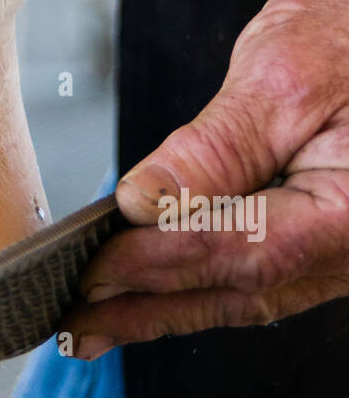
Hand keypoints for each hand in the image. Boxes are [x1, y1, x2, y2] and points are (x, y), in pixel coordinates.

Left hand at [62, 0, 348, 359]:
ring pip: (251, 292)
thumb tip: (143, 203)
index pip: (240, 251)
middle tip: (76, 323)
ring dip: (171, 306)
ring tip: (98, 322)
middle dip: (151, 308)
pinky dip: (207, 280)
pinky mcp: (333, 236)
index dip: (158, 262)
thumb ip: (214, 149)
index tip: (93, 268)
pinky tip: (159, 289)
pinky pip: (267, 273)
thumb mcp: (283, 74)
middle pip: (242, 290)